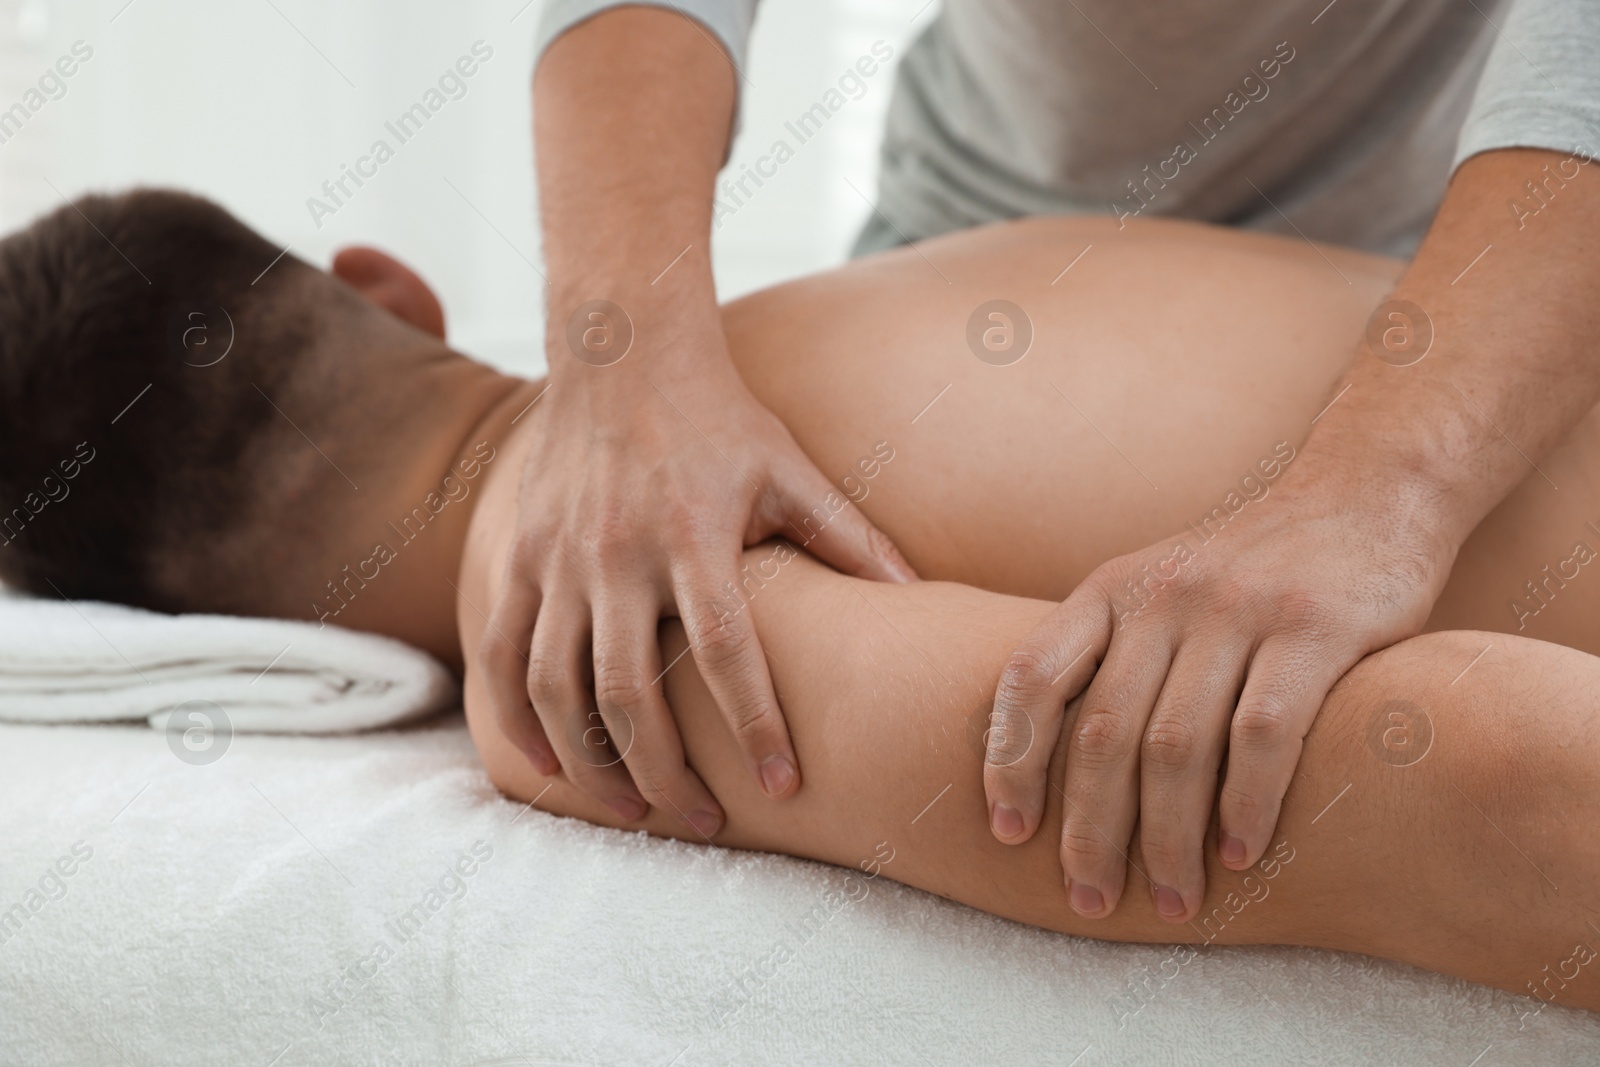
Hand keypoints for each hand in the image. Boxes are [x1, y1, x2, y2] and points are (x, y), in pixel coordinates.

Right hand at [482, 302, 915, 836]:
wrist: (622, 353)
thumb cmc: (719, 418)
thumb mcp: (790, 471)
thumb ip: (850, 538)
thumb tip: (919, 596)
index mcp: (694, 536)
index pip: (728, 652)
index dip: (756, 725)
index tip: (785, 785)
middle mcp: (618, 554)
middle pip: (629, 693)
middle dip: (664, 772)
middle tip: (703, 821)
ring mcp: (558, 559)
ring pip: (556, 688)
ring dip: (590, 764)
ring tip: (632, 812)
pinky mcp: (519, 557)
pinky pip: (504, 654)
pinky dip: (516, 720)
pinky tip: (545, 768)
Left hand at [983, 455, 1452, 921]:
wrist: (1366, 493)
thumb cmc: (1251, 568)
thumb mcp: (1161, 588)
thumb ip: (1114, 654)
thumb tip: (1054, 769)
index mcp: (1110, 590)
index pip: (1032, 678)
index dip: (1011, 760)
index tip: (1009, 833)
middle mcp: (1162, 596)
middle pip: (1102, 733)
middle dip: (1090, 831)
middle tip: (1091, 899)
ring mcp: (1236, 608)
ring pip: (1176, 746)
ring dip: (1166, 839)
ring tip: (1172, 900)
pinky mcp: (1314, 627)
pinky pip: (1263, 735)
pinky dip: (1246, 805)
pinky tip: (1241, 855)